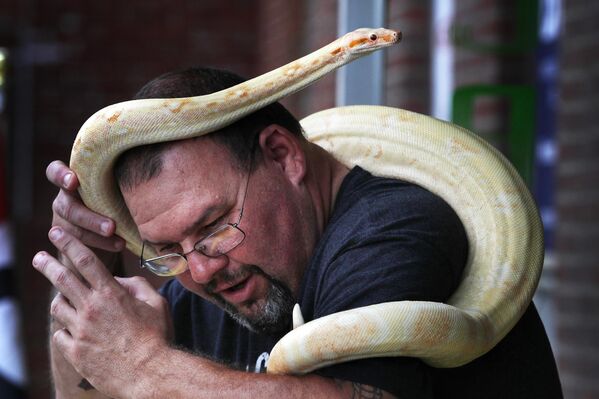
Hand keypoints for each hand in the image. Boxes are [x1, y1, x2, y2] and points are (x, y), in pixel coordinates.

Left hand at [34, 227, 170, 397]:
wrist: (149, 373)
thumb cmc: (157, 337)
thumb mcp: (157, 303)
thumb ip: (137, 286)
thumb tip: (119, 280)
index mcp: (111, 293)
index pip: (85, 259)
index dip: (68, 242)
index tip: (56, 232)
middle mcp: (91, 308)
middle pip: (61, 278)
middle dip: (47, 264)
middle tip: (38, 257)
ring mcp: (80, 331)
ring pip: (58, 307)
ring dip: (62, 301)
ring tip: (68, 302)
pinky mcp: (74, 352)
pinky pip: (60, 334)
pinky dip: (66, 330)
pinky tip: (77, 333)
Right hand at [47, 160, 124, 251]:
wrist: (111, 233)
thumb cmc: (117, 200)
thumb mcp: (116, 188)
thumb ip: (118, 178)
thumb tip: (144, 164)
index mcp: (73, 181)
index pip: (54, 172)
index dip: (60, 175)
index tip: (73, 181)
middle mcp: (63, 199)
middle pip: (68, 207)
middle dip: (90, 219)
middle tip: (111, 227)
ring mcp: (61, 221)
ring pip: (73, 229)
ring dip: (97, 237)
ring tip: (120, 243)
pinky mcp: (65, 240)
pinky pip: (77, 245)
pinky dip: (100, 247)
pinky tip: (118, 247)